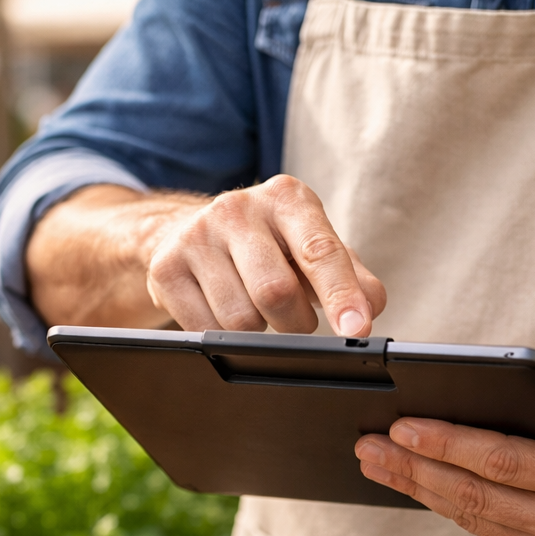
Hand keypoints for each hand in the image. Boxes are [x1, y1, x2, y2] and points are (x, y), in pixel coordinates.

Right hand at [27, 176, 384, 336]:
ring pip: (240, 319)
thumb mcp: (315, 250)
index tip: (356, 329)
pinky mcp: (165, 267)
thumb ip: (353, 278)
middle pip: (276, 292)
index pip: (320, 251)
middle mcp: (239, 207)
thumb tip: (369, 310)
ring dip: (258, 333)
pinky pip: (205, 329)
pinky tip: (222, 312)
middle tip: (295, 323)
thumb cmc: (269, 247)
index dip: (341, 295)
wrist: (188, 232)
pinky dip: (223, 337)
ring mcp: (197, 236)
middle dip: (295, 325)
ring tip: (256, 311)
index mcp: (288, 199)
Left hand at [354, 376, 534, 535]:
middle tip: (367, 445)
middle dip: (415, 469)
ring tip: (374, 461)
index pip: (504, 462)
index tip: (401, 426)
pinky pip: (483, 530)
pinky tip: (413, 480)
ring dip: (418, 488)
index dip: (448, 444)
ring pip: (472, 518)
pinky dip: (443, 504)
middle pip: (476, 496)